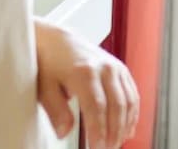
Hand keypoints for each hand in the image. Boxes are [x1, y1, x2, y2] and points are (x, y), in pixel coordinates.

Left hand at [35, 20, 138, 148]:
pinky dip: (133, 113)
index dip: (99, 130)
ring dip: (125, 124)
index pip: (97, 107)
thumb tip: (64, 132)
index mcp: (84, 72)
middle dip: (114, 131)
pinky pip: (133, 94)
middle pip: (116, 106)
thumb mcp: (44, 87)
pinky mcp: (121, 70)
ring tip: (118, 142)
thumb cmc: (49, 64)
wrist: (58, 40)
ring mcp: (116, 68)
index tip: (96, 148)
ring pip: (128, 101)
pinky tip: (128, 127)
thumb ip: (56, 110)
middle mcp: (105, 68)